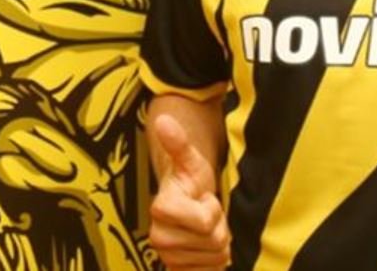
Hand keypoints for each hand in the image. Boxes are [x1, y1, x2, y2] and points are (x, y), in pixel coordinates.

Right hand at [149, 114, 229, 269]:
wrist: (184, 204)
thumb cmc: (189, 181)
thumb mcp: (190, 160)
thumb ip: (177, 142)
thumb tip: (164, 121)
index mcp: (161, 209)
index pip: (207, 221)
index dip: (212, 209)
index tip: (201, 199)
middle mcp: (159, 238)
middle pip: (214, 242)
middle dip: (217, 227)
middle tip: (204, 213)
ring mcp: (168, 258)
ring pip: (216, 259)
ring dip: (217, 243)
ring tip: (203, 228)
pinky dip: (213, 262)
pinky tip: (203, 247)